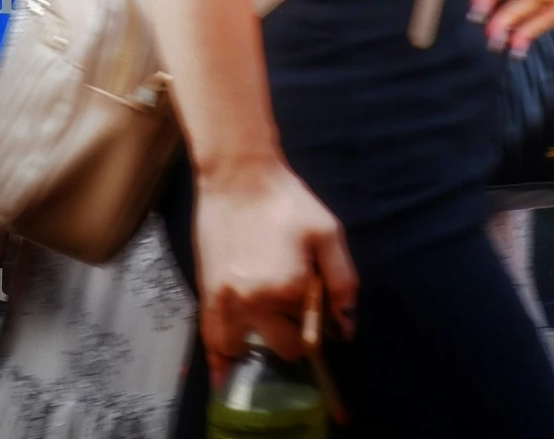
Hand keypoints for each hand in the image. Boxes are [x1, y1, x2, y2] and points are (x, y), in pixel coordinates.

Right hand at [193, 156, 357, 379]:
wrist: (238, 175)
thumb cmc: (287, 201)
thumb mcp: (327, 232)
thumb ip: (343, 282)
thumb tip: (347, 329)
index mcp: (290, 288)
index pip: (310, 333)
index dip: (316, 327)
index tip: (317, 317)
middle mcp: (256, 303)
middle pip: (281, 346)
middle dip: (291, 335)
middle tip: (293, 312)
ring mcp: (227, 302)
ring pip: (244, 349)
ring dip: (257, 347)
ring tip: (266, 335)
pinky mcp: (207, 294)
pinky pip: (211, 339)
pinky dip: (219, 361)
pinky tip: (224, 377)